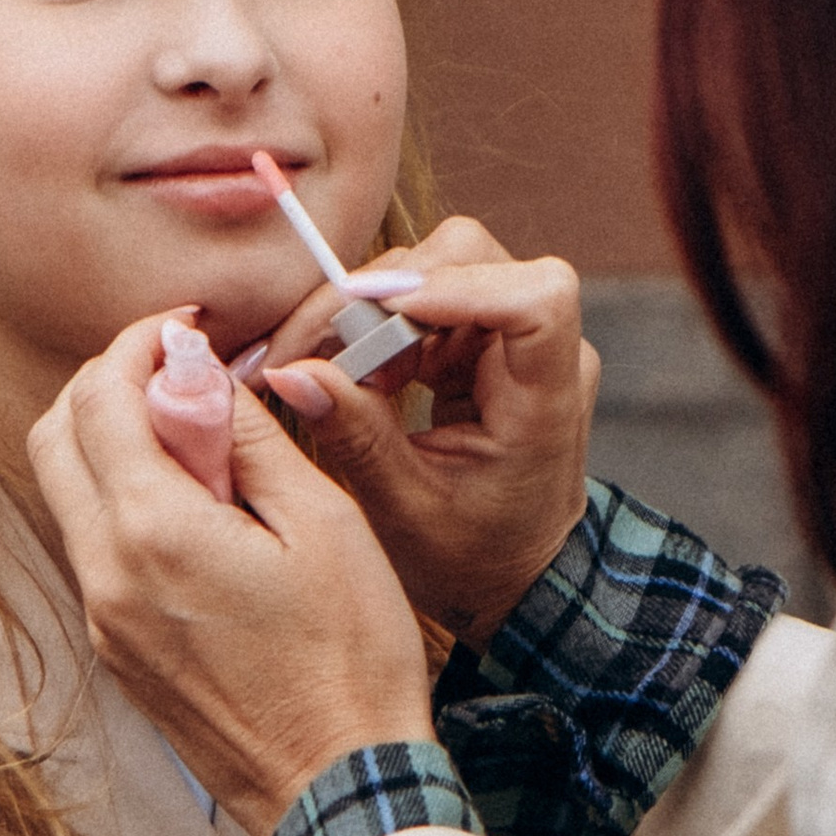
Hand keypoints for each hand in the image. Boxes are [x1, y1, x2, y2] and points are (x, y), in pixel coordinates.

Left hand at [32, 312, 434, 835]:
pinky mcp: (115, 648)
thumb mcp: (323, 522)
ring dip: (111, 441)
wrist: (335, 784)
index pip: (102, 396)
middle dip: (108, 383)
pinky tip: (195, 503)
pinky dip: (123, 500)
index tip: (188, 331)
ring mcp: (102, 616)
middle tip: (180, 372)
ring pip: (65, 491)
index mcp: (153, 531)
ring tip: (198, 435)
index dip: (141, 343)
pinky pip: (92, 545)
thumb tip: (198, 369)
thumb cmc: (350, 658)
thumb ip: (248, 435)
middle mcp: (105, 572)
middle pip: (56, 434)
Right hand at [261, 218, 595, 647]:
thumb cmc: (472, 557)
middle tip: (321, 352)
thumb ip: (353, 435)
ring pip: (439, 266)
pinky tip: (358, 372)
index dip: (457, 287)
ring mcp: (515, 339)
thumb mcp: (403, 510)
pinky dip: (380, 323)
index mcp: (545, 402)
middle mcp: (546, 353)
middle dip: (385, 294)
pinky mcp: (486, 337)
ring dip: (373, 309)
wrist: (514, 575)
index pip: (536, 300)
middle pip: (469, 260)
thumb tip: (290, 372)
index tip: (378, 311)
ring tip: (336, 372)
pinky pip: (427, 296)